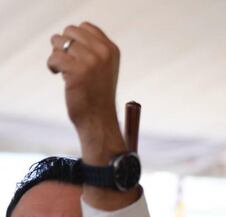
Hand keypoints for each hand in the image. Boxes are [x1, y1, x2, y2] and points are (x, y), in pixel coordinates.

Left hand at [46, 22, 124, 161]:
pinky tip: (59, 76)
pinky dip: (52, 66)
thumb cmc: (96, 94)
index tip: (77, 56)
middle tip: (68, 63)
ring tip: (64, 70)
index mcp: (111, 50)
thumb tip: (67, 36)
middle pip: (70, 31)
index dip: (75, 39)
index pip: (84, 27)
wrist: (99, 120)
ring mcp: (92, 61)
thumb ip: (92, 48)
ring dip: (57, 55)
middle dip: (64, 46)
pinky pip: (54, 57)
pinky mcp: (78, 71)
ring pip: (59, 42)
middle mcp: (104, 53)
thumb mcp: (102, 67)